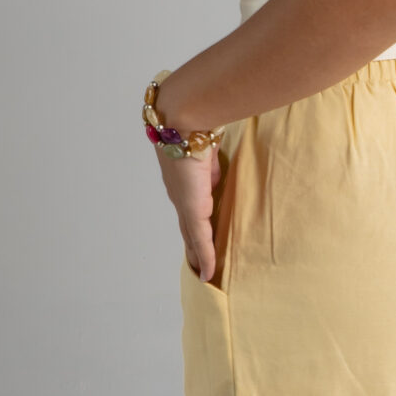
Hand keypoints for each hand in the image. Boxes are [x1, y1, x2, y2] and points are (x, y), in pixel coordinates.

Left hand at [155, 140, 223, 280]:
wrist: (183, 121)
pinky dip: (204, 257)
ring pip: (190, 237)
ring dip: (197, 255)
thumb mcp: (209, 149)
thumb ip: (212, 167)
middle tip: (198, 266)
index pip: (190, 207)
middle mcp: (179, 195)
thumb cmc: (197, 126)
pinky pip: (200, 239)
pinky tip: (208, 274)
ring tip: (203, 273)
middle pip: (186, 228)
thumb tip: (216, 179)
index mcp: (184, 180)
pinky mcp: (191, 209)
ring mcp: (183, 203)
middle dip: (192, 247)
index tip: (198, 238)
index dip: (194, 224)